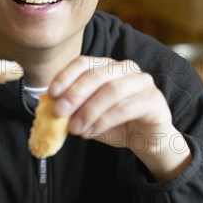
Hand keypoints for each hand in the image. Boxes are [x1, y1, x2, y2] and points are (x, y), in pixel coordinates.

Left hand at [49, 56, 190, 180]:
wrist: (146, 140)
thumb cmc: (116, 124)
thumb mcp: (88, 116)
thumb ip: (72, 109)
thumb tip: (48, 107)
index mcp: (107, 66)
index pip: (84, 62)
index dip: (66, 75)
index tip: (51, 93)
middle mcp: (125, 68)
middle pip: (97, 74)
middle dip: (75, 94)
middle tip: (59, 112)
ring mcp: (142, 81)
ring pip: (112, 90)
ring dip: (89, 111)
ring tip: (75, 129)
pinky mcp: (153, 99)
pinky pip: (126, 107)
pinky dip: (105, 120)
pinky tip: (93, 131)